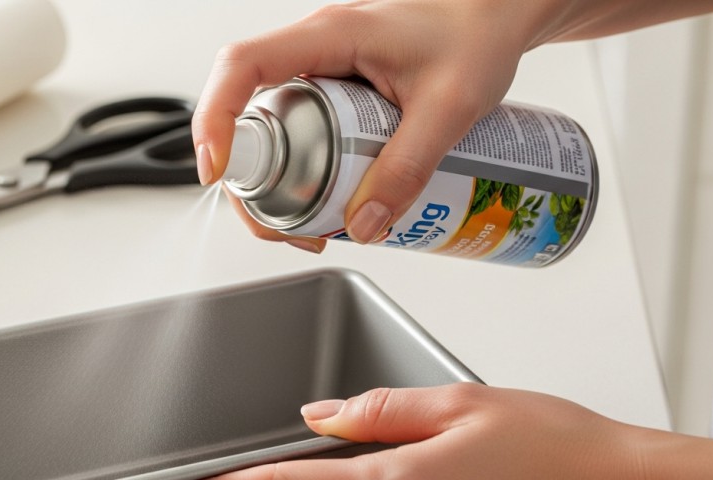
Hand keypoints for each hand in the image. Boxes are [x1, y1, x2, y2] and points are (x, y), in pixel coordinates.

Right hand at [195, 0, 563, 248]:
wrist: (497, 18)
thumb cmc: (476, 36)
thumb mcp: (450, 108)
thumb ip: (409, 167)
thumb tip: (365, 222)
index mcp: (330, 35)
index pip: (242, 67)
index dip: (216, 118)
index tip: (219, 170)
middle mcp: (314, 49)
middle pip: (247, 111)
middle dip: (251, 178)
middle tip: (283, 226)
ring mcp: (322, 69)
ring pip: (271, 127)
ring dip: (278, 180)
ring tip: (313, 223)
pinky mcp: (335, 89)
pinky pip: (300, 129)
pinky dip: (303, 168)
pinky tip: (331, 198)